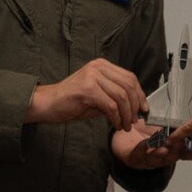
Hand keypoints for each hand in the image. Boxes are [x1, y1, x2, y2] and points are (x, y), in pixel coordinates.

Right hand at [27, 58, 146, 130]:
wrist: (47, 104)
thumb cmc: (71, 102)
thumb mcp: (97, 95)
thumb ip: (114, 96)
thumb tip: (135, 106)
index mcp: (102, 65)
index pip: (129, 77)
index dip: (140, 94)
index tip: (144, 109)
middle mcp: (98, 67)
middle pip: (128, 85)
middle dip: (135, 105)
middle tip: (135, 120)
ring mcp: (92, 77)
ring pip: (121, 96)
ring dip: (127, 114)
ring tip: (125, 125)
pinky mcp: (87, 90)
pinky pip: (111, 105)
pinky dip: (116, 118)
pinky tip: (115, 124)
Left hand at [113, 120, 191, 169]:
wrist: (122, 137)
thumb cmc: (143, 132)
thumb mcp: (160, 127)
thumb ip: (171, 126)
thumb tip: (186, 118)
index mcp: (166, 152)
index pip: (179, 153)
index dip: (187, 153)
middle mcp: (157, 158)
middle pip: (168, 158)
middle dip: (175, 153)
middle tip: (180, 147)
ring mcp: (145, 159)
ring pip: (154, 159)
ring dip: (160, 154)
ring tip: (165, 149)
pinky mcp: (132, 158)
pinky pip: (138, 153)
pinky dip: (143, 147)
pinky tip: (147, 143)